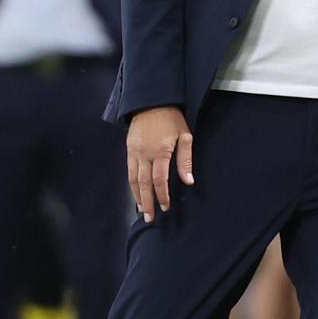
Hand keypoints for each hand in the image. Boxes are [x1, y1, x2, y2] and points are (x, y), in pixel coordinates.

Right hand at [127, 106, 192, 222]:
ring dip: (137, 196)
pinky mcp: (129, 148)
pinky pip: (129, 170)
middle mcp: (144, 153)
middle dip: (147, 202)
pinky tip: (135, 192)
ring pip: (133, 179)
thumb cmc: (172, 118)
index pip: (159, 180)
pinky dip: (132, 184)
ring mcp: (134, 151)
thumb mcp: (185, 136)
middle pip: (143, 183)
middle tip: (149, 217)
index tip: (165, 207)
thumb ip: (185, 160)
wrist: (151, 100)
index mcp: (160, 151)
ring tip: (141, 209)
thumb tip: (188, 182)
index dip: (162, 195)